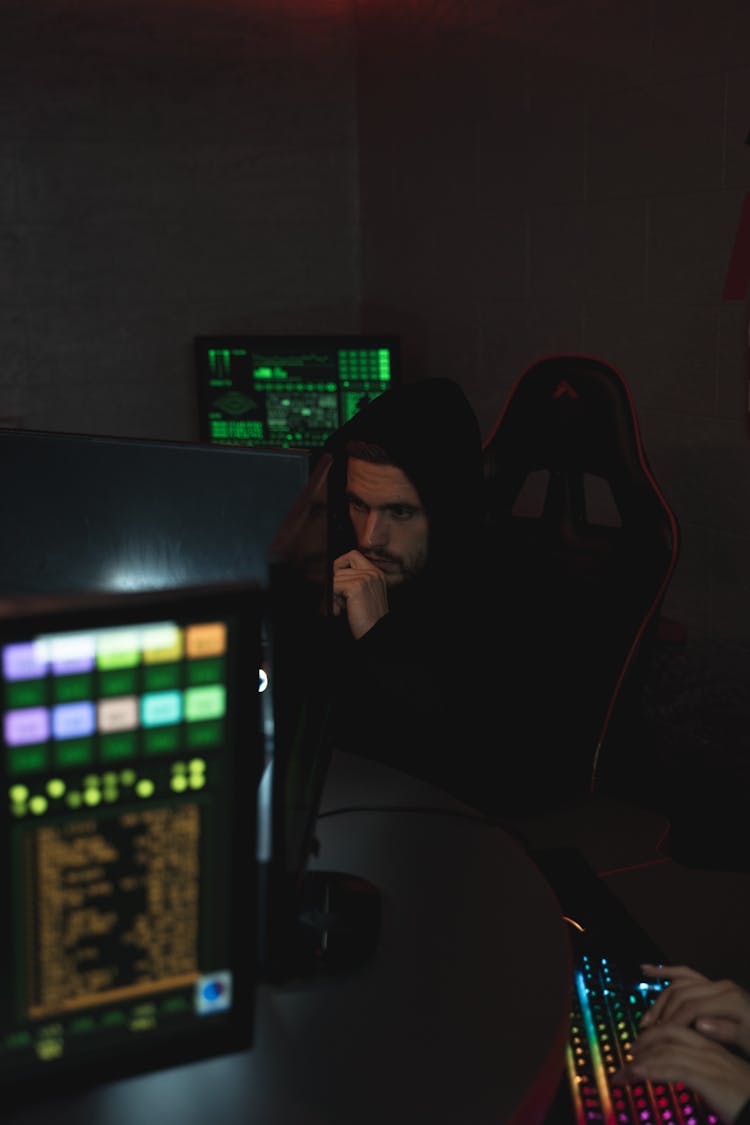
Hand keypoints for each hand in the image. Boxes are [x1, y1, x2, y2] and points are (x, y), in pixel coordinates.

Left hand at [332, 549, 388, 638]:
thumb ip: (354, 581)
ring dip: (334, 594)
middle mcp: (372, 573)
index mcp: (376, 573)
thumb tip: (332, 573)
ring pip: (335, 578)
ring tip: (343, 608)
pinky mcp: (356, 586)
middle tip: (340, 601)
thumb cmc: (369, 618)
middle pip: (340, 568)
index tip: (336, 578)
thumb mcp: (365, 594)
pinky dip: (333, 600)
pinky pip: (334, 586)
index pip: (353, 554)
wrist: (376, 631)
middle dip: (336, 585)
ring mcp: (365, 578)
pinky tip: (341, 610)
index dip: (340, 564)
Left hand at [611, 1023, 749, 1123]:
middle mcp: (710, 1049)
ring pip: (667, 1049)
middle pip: (668, 1032)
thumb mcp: (720, 1082)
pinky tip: (638, 1074)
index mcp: (712, 1047)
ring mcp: (710, 1062)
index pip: (676, 1030)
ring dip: (641, 1060)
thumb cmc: (744, 1099)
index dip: (653, 1035)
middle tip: (628, 1056)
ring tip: (624, 1072)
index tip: (638, 1049)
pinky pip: (674, 1068)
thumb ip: (701, 1072)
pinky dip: (652, 1069)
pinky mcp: (709, 1078)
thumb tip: (680, 1072)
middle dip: (644, 1042)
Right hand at [639, 964, 749, 1055]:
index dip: (674, 1021)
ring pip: (679, 984)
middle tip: (649, 1029)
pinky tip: (648, 970)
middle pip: (682, 993)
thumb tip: (700, 1024)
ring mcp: (716, 984)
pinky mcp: (712, 986)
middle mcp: (721, 986)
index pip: (693, 1006)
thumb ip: (727, 1031)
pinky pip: (685, 975)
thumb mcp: (749, 1041)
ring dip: (660, 999)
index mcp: (730, 998)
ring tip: (648, 1017)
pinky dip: (666, 972)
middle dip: (662, 1012)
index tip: (661, 1035)